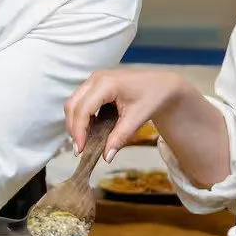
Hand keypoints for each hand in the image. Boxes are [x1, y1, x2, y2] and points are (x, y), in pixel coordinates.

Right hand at [63, 67, 190, 160]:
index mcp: (106, 83)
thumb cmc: (153, 97)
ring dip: (76, 122)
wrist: (163, 85)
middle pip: (72, 104)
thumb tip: (106, 157)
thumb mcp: (137, 118)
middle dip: (73, 128)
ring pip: (74, 102)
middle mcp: (96, 78)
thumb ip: (120, 137)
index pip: (83, 109)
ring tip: (85, 141)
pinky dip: (82, 117)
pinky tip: (90, 130)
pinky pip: (81, 101)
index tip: (80, 150)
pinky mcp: (95, 84)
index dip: (79, 131)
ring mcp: (94, 80)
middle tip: (80, 149)